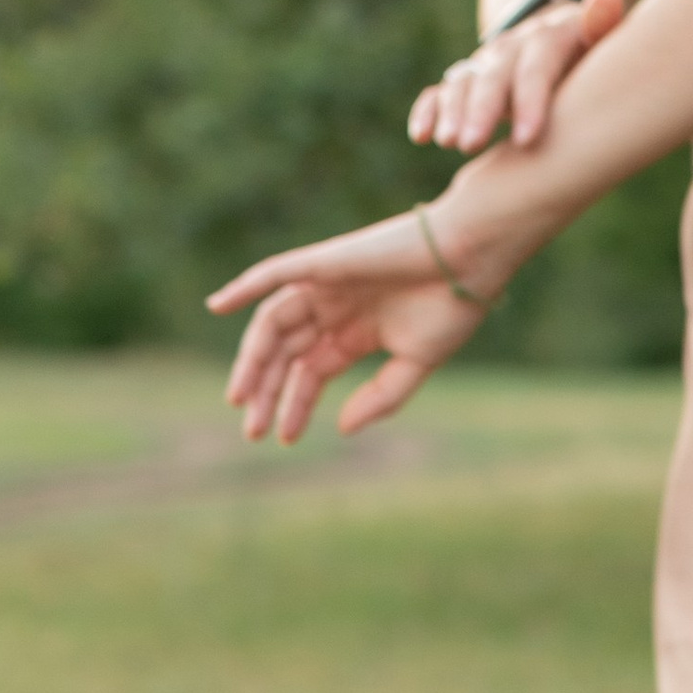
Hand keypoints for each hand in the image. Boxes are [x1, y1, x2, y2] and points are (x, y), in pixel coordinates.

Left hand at [206, 207, 499, 446]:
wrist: (475, 254)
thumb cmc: (454, 304)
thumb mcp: (416, 363)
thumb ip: (380, 397)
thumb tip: (342, 429)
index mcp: (357, 332)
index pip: (312, 372)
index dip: (296, 405)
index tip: (284, 438)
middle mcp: (336, 309)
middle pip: (286, 354)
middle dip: (267, 392)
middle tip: (252, 430)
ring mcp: (327, 284)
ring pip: (274, 324)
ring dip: (253, 361)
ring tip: (239, 398)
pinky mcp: (324, 262)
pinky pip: (275, 272)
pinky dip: (244, 285)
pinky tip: (217, 305)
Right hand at [409, 0, 623, 154]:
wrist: (563, 38)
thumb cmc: (592, 57)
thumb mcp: (604, 40)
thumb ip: (603, 24)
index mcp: (551, 37)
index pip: (537, 65)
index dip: (530, 100)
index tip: (526, 139)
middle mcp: (513, 47)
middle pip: (494, 75)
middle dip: (481, 110)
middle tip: (471, 144)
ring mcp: (486, 64)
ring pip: (463, 82)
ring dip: (452, 111)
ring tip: (447, 142)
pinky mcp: (468, 81)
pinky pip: (441, 92)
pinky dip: (428, 111)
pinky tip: (420, 135)